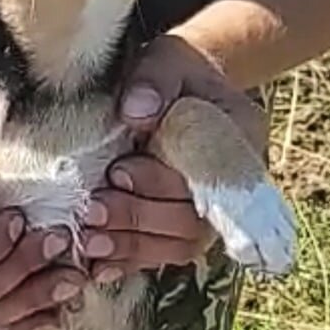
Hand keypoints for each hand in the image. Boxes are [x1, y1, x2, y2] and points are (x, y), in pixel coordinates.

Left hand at [83, 33, 267, 277]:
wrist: (182, 86)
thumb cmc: (174, 72)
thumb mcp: (167, 60)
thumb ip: (154, 80)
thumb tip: (135, 112)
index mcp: (240, 141)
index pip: (208, 178)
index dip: (161, 182)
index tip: (117, 171)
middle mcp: (233, 188)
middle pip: (192, 222)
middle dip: (138, 219)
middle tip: (92, 213)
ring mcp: (210, 213)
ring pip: (178, 247)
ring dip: (132, 248)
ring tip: (89, 243)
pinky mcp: (182, 227)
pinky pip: (162, 255)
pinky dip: (130, 263)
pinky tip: (97, 268)